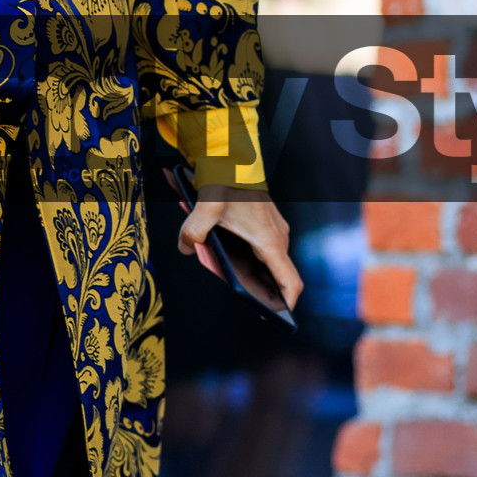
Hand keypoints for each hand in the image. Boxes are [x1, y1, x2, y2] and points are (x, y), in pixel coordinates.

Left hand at [178, 188, 302, 311]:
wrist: (235, 158)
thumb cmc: (227, 182)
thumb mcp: (206, 207)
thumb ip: (193, 231)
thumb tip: (186, 247)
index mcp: (270, 241)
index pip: (291, 282)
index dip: (287, 304)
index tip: (279, 317)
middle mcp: (278, 239)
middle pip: (279, 276)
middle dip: (264, 292)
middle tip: (249, 305)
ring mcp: (276, 231)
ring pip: (270, 263)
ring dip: (255, 274)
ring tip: (234, 280)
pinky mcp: (268, 225)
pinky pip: (264, 249)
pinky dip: (251, 258)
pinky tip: (230, 256)